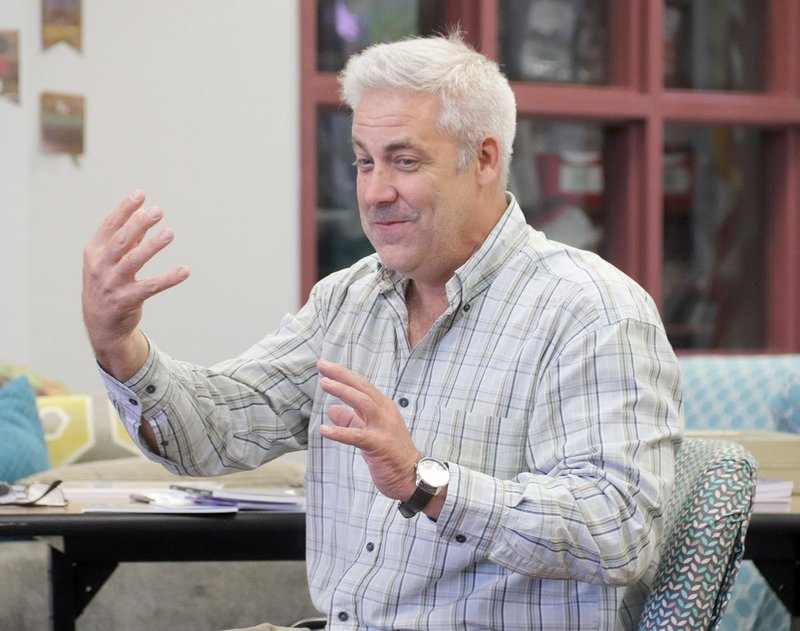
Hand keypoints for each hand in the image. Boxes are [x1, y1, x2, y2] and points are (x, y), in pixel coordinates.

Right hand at [82, 190, 189, 379]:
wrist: (102, 326)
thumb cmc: (108, 286)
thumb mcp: (110, 262)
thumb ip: (126, 241)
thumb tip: (144, 216)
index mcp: (94, 252)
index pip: (110, 226)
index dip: (125, 209)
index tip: (141, 194)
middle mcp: (100, 267)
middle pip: (121, 241)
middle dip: (138, 224)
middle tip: (158, 210)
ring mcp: (111, 284)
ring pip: (133, 261)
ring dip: (152, 246)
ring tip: (170, 233)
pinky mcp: (126, 301)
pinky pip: (150, 287)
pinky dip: (168, 279)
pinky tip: (185, 271)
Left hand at [317, 359, 419, 501]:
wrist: (413, 477)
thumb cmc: (391, 454)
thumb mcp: (369, 432)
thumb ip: (352, 419)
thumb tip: (332, 408)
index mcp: (383, 407)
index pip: (362, 385)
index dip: (344, 374)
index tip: (326, 365)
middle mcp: (385, 412)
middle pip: (362, 387)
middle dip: (341, 375)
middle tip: (322, 365)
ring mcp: (383, 428)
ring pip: (362, 402)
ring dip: (343, 391)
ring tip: (324, 384)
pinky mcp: (379, 445)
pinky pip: (356, 436)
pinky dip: (339, 431)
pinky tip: (324, 429)